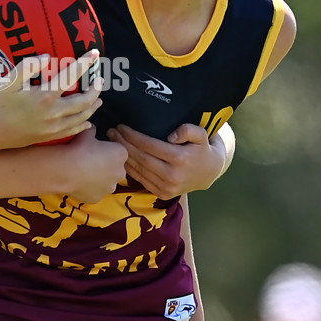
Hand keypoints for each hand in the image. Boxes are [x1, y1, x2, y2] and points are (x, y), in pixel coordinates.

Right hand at [0, 50, 103, 149]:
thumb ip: (28, 66)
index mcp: (45, 96)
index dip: (84, 63)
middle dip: (95, 88)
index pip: (71, 76)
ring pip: (82, 117)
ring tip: (98, 98)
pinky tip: (87, 121)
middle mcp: (53, 113)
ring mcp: (53, 127)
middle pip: (84, 100)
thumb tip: (47, 57)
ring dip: (93, 106)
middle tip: (100, 79)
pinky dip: (83, 125)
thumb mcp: (9, 81)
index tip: (94, 54)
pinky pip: (72, 131)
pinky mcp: (49, 137)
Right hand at [61, 126, 127, 203]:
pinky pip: (95, 192)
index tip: (96, 148)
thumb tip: (92, 129)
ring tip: (82, 172)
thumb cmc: (79, 147)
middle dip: (106, 165)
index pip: (118, 150)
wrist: (66, 169)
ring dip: (99, 178)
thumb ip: (93, 131)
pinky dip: (89, 188)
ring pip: (106, 182)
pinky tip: (79, 182)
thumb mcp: (87, 132)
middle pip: (115, 168)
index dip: (107, 149)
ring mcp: (110, 188)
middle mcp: (121, 172)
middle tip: (90, 160)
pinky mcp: (98, 198)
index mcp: (121, 153)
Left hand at [106, 122, 226, 198]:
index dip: (133, 136)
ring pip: (138, 170)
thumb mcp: (201, 134)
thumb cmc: (201, 149)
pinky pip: (141, 179)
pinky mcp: (162, 194)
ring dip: (123, 155)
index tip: (121, 126)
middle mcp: (172, 175)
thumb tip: (172, 135)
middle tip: (111, 132)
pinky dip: (129, 168)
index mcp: (180, 159)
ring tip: (113, 142)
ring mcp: (166, 187)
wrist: (209, 173)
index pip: (150, 145)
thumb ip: (189, 130)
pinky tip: (121, 158)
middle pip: (141, 157)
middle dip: (124, 144)